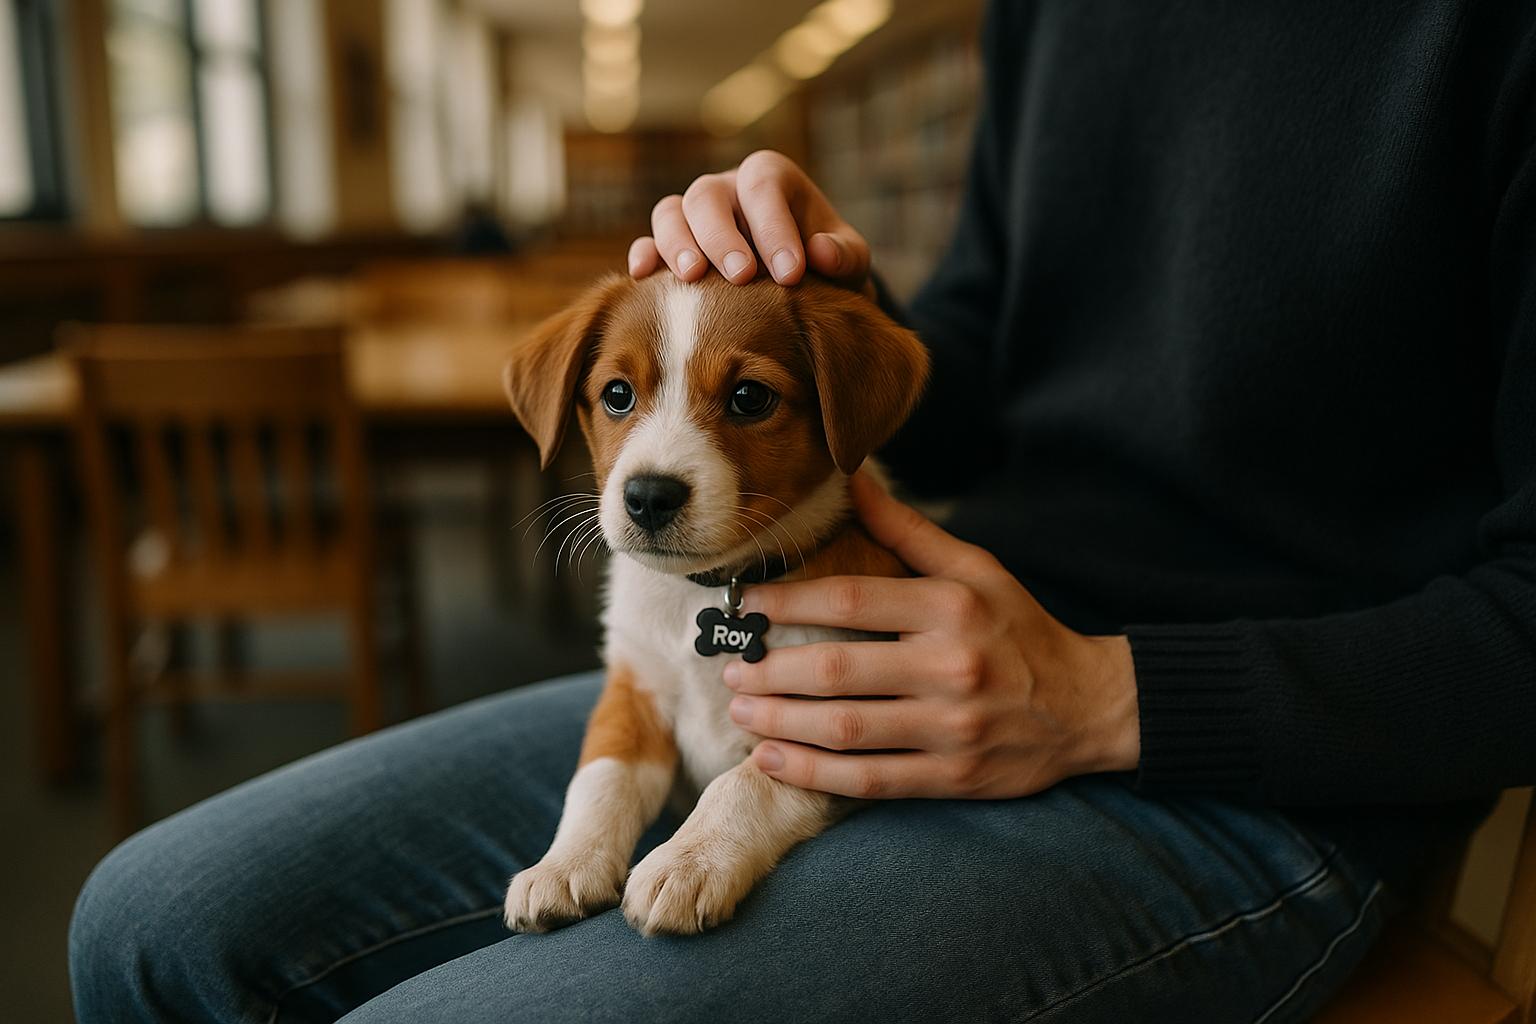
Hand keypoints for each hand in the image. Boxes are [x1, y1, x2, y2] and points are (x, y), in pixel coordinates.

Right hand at [628, 150, 872, 294]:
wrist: (801, 286)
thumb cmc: (825, 265)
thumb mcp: (849, 261)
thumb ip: (844, 256)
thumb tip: (821, 252)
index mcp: (769, 177)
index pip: (763, 188)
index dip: (773, 228)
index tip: (790, 274)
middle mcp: (726, 188)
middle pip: (707, 196)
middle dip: (722, 236)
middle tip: (741, 277)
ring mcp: (693, 215)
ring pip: (670, 212)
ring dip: (676, 243)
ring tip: (692, 277)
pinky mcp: (671, 244)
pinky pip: (648, 241)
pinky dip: (644, 255)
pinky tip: (643, 276)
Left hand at [722, 473, 1140, 799]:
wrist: (1089, 707)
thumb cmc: (1020, 629)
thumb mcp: (977, 568)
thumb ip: (909, 531)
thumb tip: (853, 478)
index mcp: (951, 607)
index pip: (849, 600)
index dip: (785, 603)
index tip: (741, 605)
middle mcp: (950, 667)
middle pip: (836, 671)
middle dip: (769, 670)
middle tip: (729, 665)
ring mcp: (951, 728)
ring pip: (845, 730)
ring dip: (779, 722)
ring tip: (741, 710)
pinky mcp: (952, 778)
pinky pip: (868, 780)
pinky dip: (812, 774)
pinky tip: (772, 759)